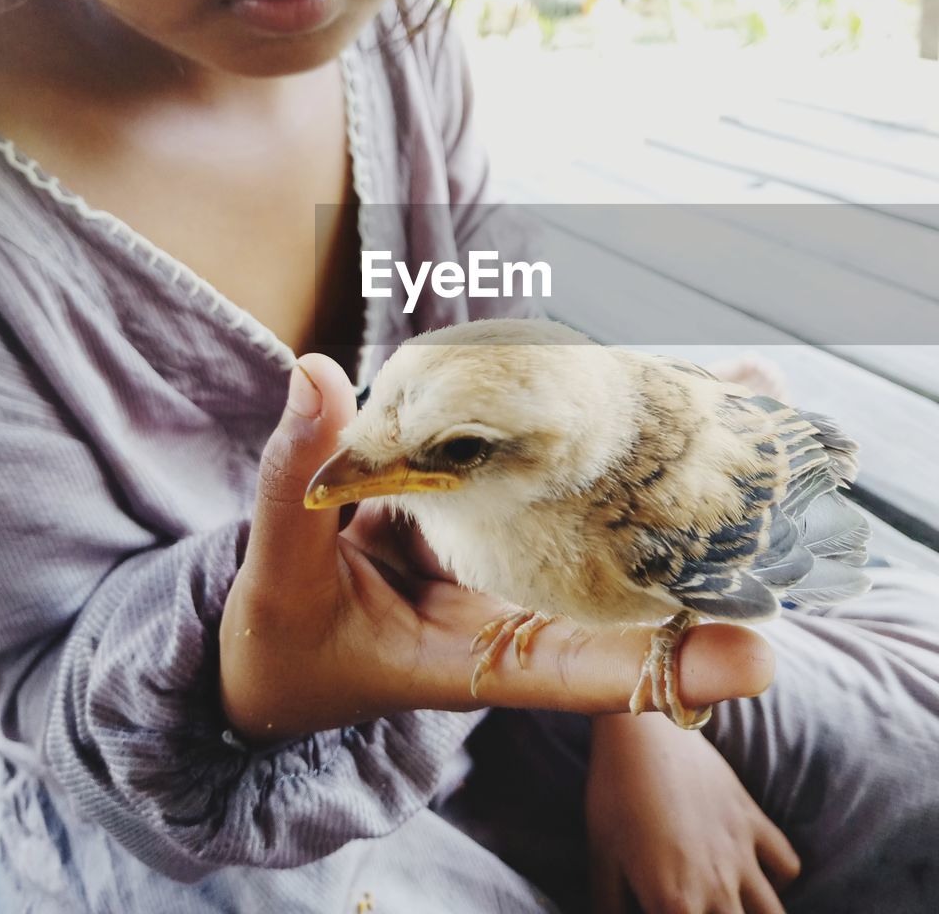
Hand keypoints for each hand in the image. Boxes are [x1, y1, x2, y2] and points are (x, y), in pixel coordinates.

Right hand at [219, 354, 776, 742]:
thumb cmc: (280, 642)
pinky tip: (636, 387)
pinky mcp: (483, 520)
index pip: (578, 672)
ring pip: (592, 527)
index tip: (751, 655)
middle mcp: (509, 612)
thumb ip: (299, 482)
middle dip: (700, 565)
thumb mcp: (281, 574)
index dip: (665, 669)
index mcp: (472, 659)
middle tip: (777, 520)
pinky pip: (536, 478)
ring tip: (742, 414)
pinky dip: (578, 439)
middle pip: (619, 597)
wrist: (269, 651)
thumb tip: (319, 374)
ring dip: (660, 485)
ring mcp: (502, 562)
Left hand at [586, 713, 800, 913]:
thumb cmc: (613, 794)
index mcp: (674, 905)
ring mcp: (741, 855)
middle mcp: (717, 889)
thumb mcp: (600, 858)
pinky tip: (755, 880)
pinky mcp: (754, 821)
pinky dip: (778, 881)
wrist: (642, 730)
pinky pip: (787, 865)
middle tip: (699, 906)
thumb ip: (610, 907)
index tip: (665, 912)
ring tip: (735, 907)